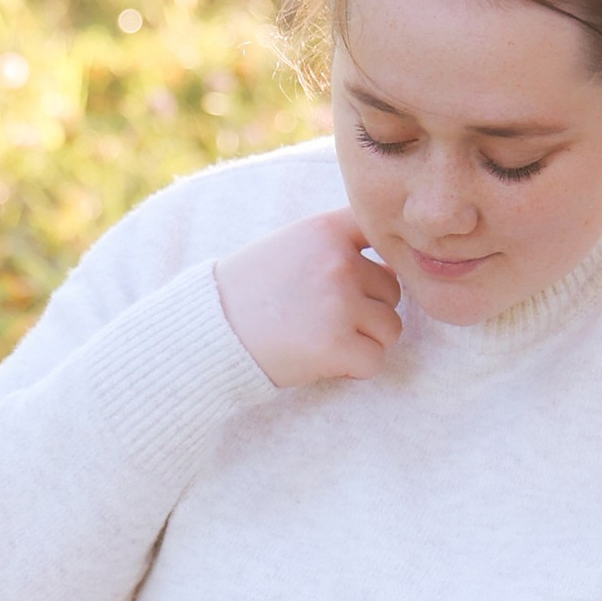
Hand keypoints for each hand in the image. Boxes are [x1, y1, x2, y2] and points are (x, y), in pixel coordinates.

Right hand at [215, 208, 400, 391]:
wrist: (206, 332)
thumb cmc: (248, 293)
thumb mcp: (289, 247)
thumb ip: (335, 247)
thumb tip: (395, 267)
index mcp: (326, 231)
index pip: (381, 236)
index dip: (378, 262)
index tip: (354, 283)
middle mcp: (338, 263)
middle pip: (392, 291)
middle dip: (368, 311)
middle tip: (324, 321)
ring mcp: (339, 304)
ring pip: (389, 328)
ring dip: (364, 341)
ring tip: (323, 339)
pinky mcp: (336, 345)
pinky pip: (374, 361)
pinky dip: (354, 369)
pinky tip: (323, 361)